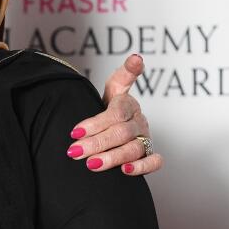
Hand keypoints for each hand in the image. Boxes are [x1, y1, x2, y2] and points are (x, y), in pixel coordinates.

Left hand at [67, 54, 163, 175]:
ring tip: (91, 165)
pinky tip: (125, 171)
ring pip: (133, 149)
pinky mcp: (150, 154)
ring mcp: (145, 138)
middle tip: (74, 152)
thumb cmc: (111, 109)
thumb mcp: (112, 90)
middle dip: (96, 143)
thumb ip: (122, 76)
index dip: (95, 124)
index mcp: (128, 104)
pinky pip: (154, 162)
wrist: (118, 127)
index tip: (74, 132)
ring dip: (112, 158)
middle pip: (121, 133)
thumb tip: (137, 57)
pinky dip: (141, 167)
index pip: (114, 113)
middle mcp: (139, 121)